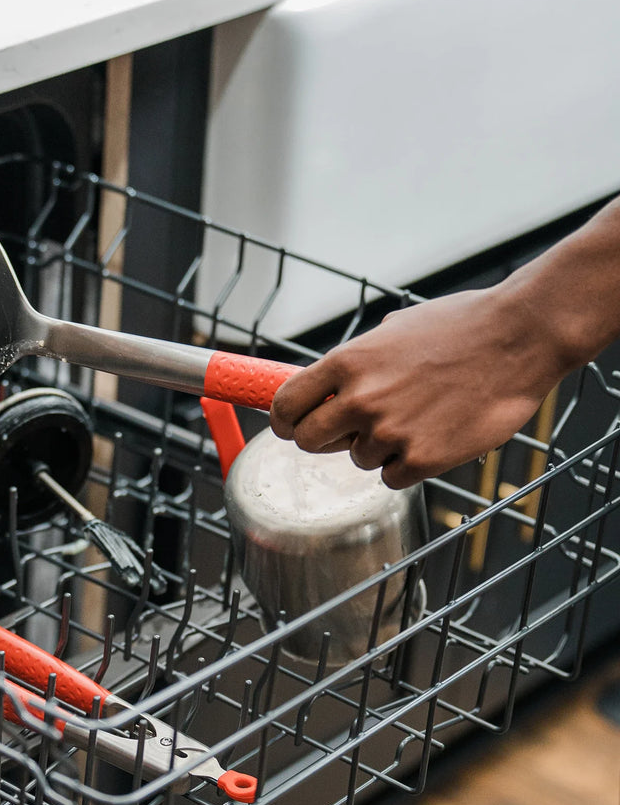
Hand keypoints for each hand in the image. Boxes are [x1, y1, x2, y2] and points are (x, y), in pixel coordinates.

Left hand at [269, 287, 565, 488]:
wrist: (520, 337)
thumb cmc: (460, 327)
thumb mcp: (392, 332)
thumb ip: (353, 363)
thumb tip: (324, 387)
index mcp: (346, 362)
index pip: (284, 406)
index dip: (285, 420)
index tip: (292, 426)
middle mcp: (359, 399)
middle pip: (308, 441)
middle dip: (325, 438)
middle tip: (351, 430)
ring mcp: (389, 432)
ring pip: (357, 459)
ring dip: (379, 447)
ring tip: (418, 416)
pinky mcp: (421, 459)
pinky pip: (391, 477)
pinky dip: (408, 465)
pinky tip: (434, 435)